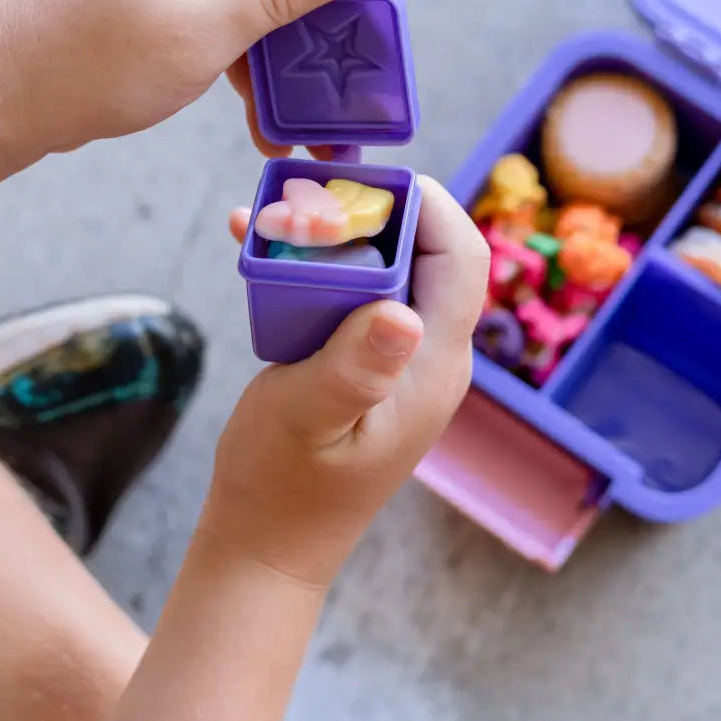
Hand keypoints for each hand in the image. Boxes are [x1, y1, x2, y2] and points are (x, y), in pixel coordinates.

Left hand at [0, 0, 379, 166]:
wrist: (1, 93)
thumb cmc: (92, 71)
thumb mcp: (203, 36)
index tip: (376, 52)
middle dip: (318, 34)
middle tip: (337, 101)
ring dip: (280, 54)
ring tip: (293, 124)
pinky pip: (220, 0)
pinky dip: (243, 50)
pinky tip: (256, 108)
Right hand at [204, 177, 488, 586]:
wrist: (267, 541)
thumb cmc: (282, 486)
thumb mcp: (309, 419)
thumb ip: (355, 368)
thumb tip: (406, 315)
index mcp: (433, 364)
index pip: (460, 257)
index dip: (427, 205)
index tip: (366, 180)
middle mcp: (429, 354)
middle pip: (425, 252)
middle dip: (371, 212)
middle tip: (305, 198)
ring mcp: (399, 358)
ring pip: (384, 268)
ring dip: (334, 236)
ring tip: (274, 219)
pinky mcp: (367, 362)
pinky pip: (351, 295)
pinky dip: (312, 267)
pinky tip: (260, 250)